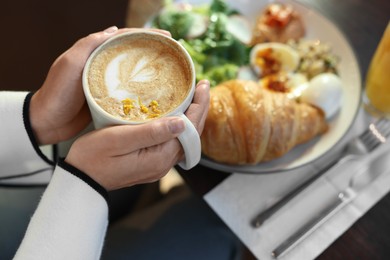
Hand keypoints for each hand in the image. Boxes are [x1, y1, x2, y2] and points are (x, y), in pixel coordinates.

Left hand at [29, 26, 170, 144]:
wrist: (47, 123)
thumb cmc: (56, 93)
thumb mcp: (69, 65)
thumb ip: (87, 45)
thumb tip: (113, 29)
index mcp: (94, 53)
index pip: (124, 38)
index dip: (146, 36)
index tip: (167, 39)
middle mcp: (102, 66)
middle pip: (132, 54)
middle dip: (154, 51)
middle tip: (174, 54)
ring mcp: (107, 83)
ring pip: (133, 72)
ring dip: (151, 70)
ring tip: (171, 72)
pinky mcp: (110, 100)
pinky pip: (130, 91)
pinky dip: (144, 90)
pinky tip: (157, 94)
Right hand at [65, 80, 209, 190]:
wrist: (81, 179)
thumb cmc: (93, 157)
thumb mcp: (119, 140)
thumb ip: (151, 132)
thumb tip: (182, 122)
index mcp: (160, 157)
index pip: (190, 129)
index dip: (199, 106)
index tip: (203, 85)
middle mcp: (164, 163)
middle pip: (192, 135)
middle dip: (199, 109)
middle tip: (203, 86)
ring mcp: (158, 164)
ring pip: (184, 139)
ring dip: (191, 117)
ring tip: (194, 97)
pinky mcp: (151, 162)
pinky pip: (174, 142)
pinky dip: (180, 126)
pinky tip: (177, 114)